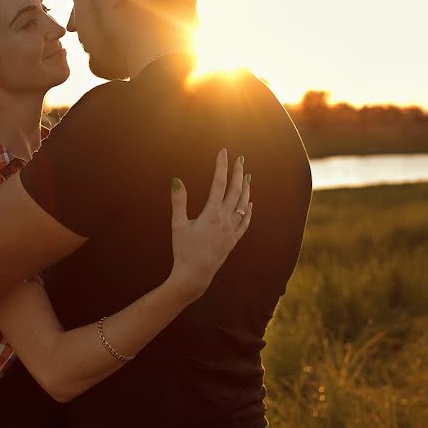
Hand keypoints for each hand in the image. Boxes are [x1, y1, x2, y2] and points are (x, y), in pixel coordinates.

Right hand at [166, 149, 251, 303]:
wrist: (195, 275)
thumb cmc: (183, 250)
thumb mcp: (177, 224)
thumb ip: (178, 201)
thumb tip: (177, 180)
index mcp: (212, 214)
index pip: (219, 183)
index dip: (222, 166)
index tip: (224, 152)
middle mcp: (225, 220)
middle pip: (236, 191)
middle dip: (238, 173)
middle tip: (240, 159)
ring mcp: (232, 230)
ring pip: (244, 204)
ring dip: (246, 188)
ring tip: (247, 176)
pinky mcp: (233, 240)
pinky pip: (246, 221)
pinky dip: (249, 210)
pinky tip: (251, 204)